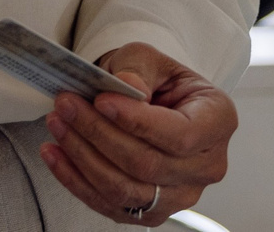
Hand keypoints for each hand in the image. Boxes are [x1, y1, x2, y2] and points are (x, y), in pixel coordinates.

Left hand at [40, 42, 236, 223]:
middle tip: (66, 106)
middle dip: (99, 134)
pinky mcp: (151, 213)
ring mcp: (180, 196)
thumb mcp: (150, 59)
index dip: (138, 123)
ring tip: (57, 125)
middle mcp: (206, 166)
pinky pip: (109, 205)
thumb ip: (139, 69)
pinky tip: (55, 154)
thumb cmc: (158, 80)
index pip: (180, 135)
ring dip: (83, 158)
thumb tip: (127, 89)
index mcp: (218, 121)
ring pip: (125, 189)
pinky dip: (76, 181)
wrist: (154, 102)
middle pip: (148, 164)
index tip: (101, 101)